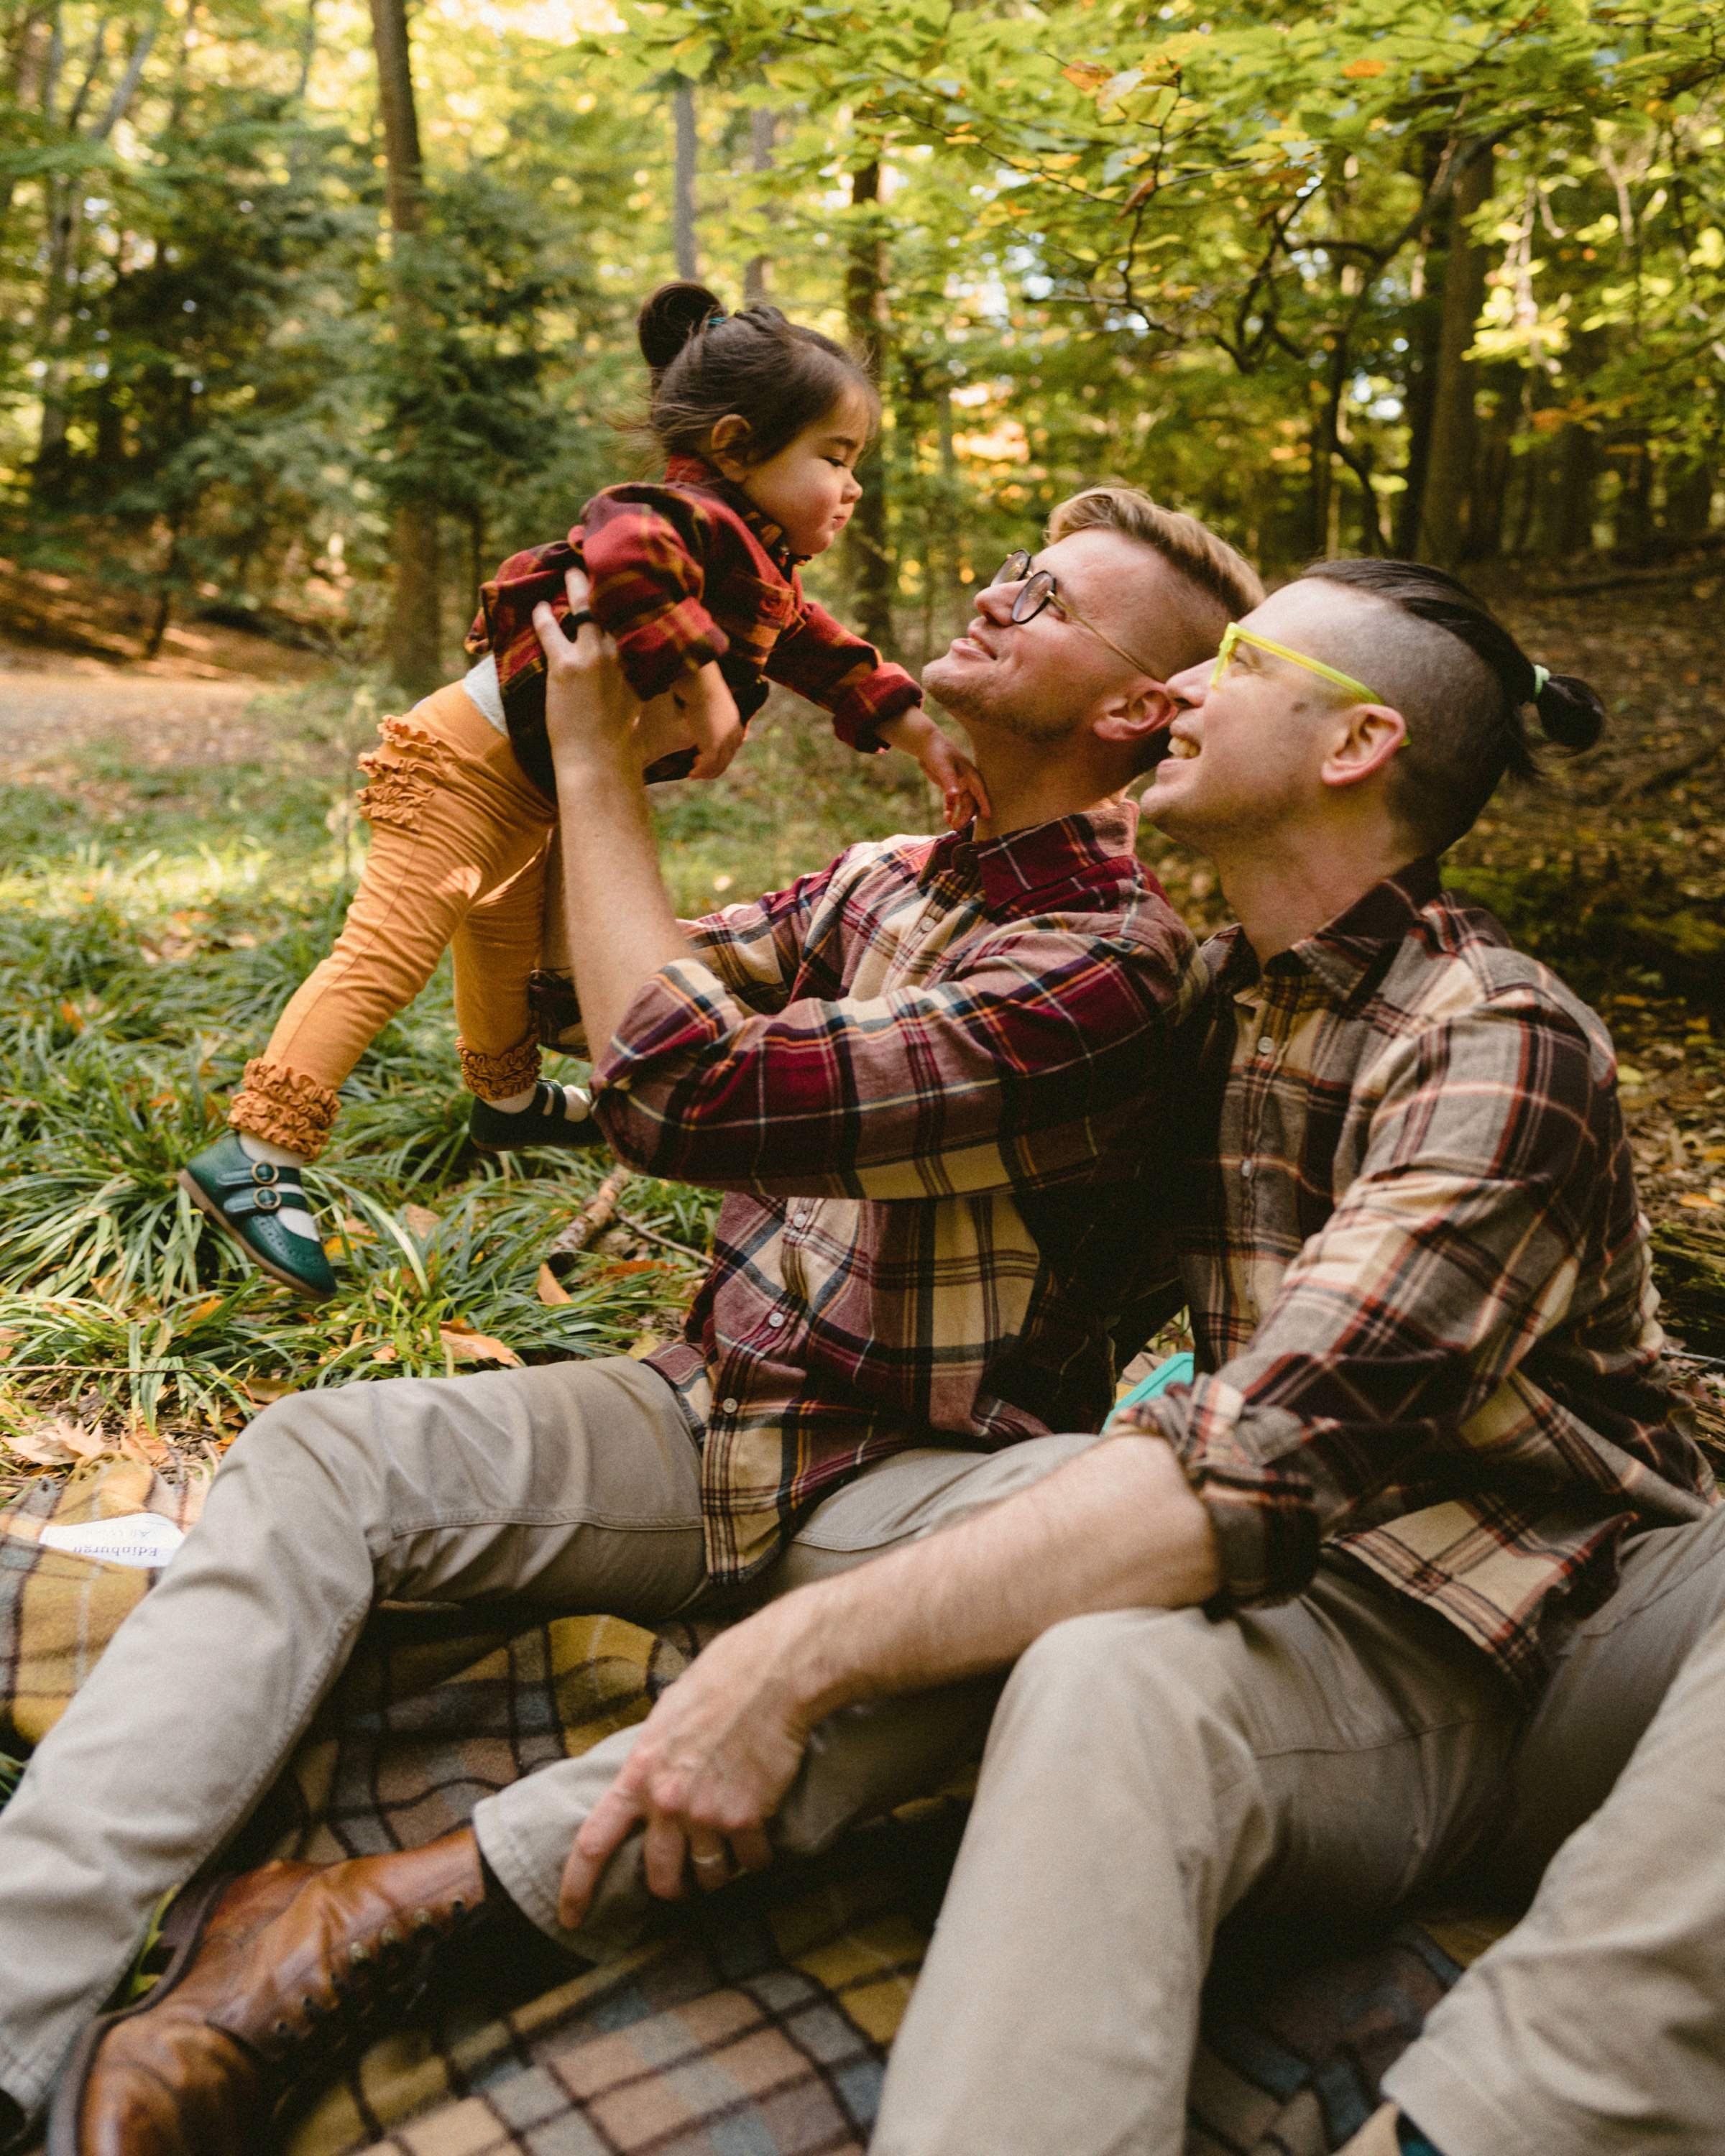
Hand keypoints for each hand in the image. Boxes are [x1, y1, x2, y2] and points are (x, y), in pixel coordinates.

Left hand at [531, 567, 640, 772]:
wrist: (599, 761)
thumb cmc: (620, 743)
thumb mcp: (639, 706)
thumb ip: (638, 684)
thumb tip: (635, 677)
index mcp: (642, 664)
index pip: (641, 620)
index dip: (634, 599)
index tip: (632, 583)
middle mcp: (622, 654)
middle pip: (615, 607)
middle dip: (607, 583)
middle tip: (598, 564)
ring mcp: (594, 658)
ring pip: (585, 610)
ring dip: (577, 587)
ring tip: (570, 570)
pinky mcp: (566, 666)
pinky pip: (552, 629)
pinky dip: (544, 615)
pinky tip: (540, 606)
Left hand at [558, 1604, 813, 1928]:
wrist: (771, 1676)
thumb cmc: (720, 1682)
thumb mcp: (667, 1717)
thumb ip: (652, 1759)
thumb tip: (646, 1780)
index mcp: (639, 1774)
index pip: (594, 1842)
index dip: (578, 1887)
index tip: (570, 1919)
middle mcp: (667, 1802)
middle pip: (661, 1878)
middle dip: (675, 1887)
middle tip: (689, 1878)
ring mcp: (706, 1813)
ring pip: (709, 1878)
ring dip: (721, 1872)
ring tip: (733, 1848)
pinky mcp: (746, 1818)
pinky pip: (751, 1862)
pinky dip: (758, 1857)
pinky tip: (763, 1835)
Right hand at [681, 662, 745, 780]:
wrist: (703, 686)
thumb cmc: (702, 690)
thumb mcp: (711, 706)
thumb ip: (710, 716)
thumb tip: (699, 716)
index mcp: (735, 726)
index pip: (731, 750)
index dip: (718, 758)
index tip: (701, 758)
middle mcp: (733, 736)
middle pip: (725, 760)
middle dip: (711, 768)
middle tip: (695, 770)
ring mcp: (725, 742)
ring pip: (718, 765)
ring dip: (705, 772)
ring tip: (692, 775)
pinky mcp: (714, 745)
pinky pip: (708, 765)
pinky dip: (700, 772)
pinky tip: (690, 774)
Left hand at [878, 710, 991, 829]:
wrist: (927, 746)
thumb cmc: (938, 753)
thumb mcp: (944, 766)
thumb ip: (949, 782)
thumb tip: (954, 797)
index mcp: (970, 775)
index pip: (980, 791)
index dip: (984, 804)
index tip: (988, 816)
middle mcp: (967, 781)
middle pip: (970, 802)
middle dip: (966, 815)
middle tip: (958, 827)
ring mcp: (959, 785)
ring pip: (962, 804)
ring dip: (958, 815)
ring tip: (953, 826)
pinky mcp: (949, 787)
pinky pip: (952, 802)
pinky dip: (950, 810)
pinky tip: (946, 818)